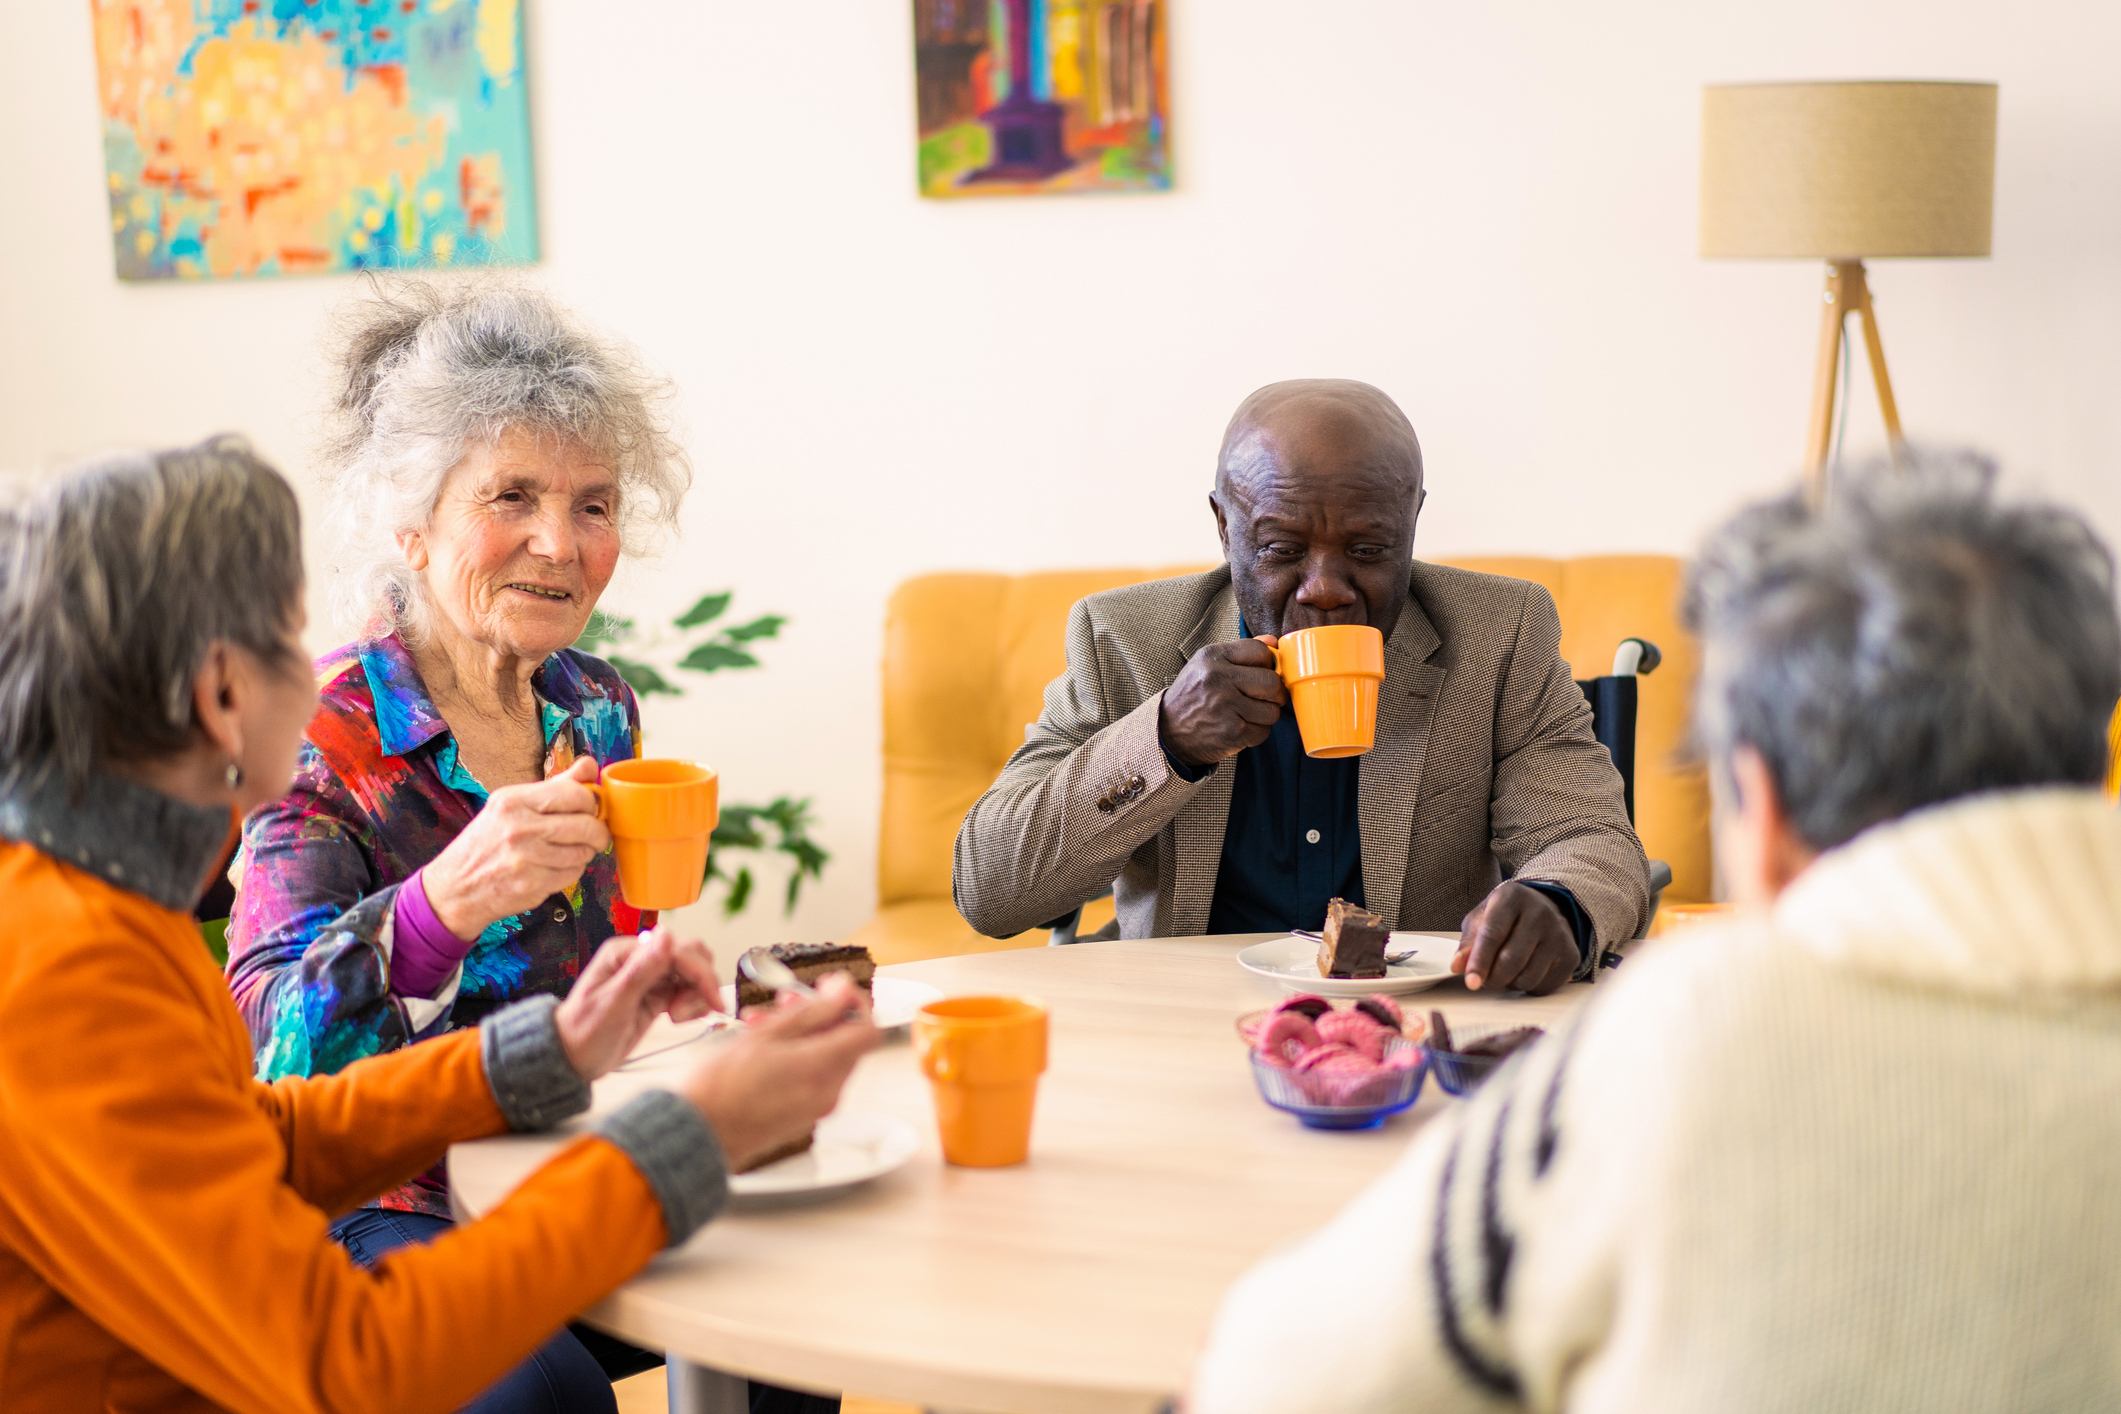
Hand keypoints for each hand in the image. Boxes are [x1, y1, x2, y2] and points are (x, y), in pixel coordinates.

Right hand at [422, 755, 611, 939]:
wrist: (456, 887)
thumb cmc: (488, 843)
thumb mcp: (512, 806)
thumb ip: (555, 786)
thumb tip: (590, 765)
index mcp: (514, 801)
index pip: (574, 793)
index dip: (592, 802)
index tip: (591, 810)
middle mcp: (519, 827)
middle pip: (586, 825)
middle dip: (598, 832)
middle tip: (596, 836)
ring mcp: (525, 858)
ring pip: (583, 852)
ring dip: (583, 854)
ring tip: (566, 852)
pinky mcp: (531, 884)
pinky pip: (573, 874)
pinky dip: (571, 872)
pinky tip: (553, 869)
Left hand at [553, 926, 724, 1080]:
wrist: (573, 1059)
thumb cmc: (583, 1033)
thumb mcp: (612, 1004)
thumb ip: (641, 970)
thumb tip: (667, 935)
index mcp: (625, 953)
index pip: (677, 949)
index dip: (699, 972)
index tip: (711, 999)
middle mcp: (641, 959)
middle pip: (691, 956)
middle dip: (700, 982)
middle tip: (691, 1011)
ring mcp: (651, 977)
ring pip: (693, 973)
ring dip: (697, 995)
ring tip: (678, 1018)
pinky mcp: (658, 995)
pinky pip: (688, 989)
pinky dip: (693, 1003)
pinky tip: (680, 1018)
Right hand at [675, 974, 878, 1171]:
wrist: (698, 1133)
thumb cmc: (721, 1088)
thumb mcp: (766, 1034)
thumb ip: (812, 1011)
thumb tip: (843, 993)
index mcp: (822, 1069)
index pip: (867, 1030)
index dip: (853, 1003)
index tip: (829, 990)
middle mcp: (829, 1092)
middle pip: (845, 1041)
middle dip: (819, 1015)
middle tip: (787, 1000)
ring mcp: (818, 1107)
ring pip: (827, 1057)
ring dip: (802, 1033)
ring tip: (763, 1022)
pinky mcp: (804, 1115)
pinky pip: (814, 1077)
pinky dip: (797, 1056)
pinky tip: (764, 1047)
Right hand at [1158, 636, 1285, 768]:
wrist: (1169, 732)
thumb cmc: (1194, 695)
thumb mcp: (1207, 665)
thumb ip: (1241, 651)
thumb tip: (1273, 642)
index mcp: (1212, 657)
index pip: (1260, 652)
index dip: (1267, 663)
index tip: (1261, 672)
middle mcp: (1218, 680)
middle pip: (1272, 682)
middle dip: (1274, 692)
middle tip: (1265, 697)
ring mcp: (1225, 708)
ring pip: (1272, 710)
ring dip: (1265, 714)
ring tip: (1248, 713)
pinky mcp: (1232, 733)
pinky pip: (1264, 731)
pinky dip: (1256, 732)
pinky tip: (1240, 727)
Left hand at [1453, 882, 1578, 994]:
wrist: (1545, 908)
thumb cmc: (1506, 915)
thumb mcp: (1482, 918)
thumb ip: (1468, 941)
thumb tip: (1458, 967)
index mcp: (1512, 897)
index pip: (1493, 933)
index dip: (1479, 961)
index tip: (1471, 982)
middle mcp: (1540, 913)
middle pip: (1512, 960)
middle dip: (1493, 978)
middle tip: (1484, 980)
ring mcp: (1560, 934)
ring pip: (1528, 977)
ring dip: (1510, 983)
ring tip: (1506, 971)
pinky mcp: (1571, 954)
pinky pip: (1544, 986)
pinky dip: (1528, 987)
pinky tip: (1525, 971)